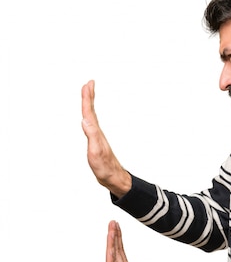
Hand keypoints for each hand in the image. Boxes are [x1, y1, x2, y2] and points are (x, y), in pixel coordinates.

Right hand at [81, 80, 131, 197]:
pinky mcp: (97, 143)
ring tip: (88, 95)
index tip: (87, 85)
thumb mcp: (96, 152)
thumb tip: (85, 120)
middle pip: (92, 112)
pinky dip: (89, 118)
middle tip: (89, 84)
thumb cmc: (105, 168)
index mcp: (96, 133)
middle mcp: (97, 133)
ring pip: (92, 117)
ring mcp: (98, 138)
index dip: (88, 98)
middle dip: (89, 97)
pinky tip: (89, 118)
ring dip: (90, 105)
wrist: (114, 178)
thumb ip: (91, 135)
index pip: (90, 113)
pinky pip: (92, 126)